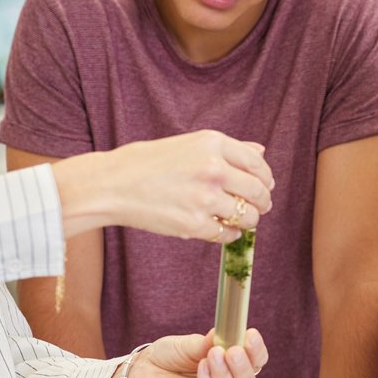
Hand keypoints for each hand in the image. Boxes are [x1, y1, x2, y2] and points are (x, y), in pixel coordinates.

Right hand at [55, 130, 273, 241]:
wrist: (111, 185)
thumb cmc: (146, 164)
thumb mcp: (189, 144)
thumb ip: (228, 149)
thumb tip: (260, 152)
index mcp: (213, 143)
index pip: (257, 164)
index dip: (266, 179)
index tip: (265, 187)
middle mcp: (213, 169)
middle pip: (257, 191)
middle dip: (263, 203)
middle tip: (260, 208)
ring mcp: (204, 198)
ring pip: (247, 216)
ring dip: (248, 221)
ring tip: (239, 220)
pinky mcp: (194, 224)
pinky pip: (226, 234)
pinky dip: (228, 235)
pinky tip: (219, 228)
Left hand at [120, 328, 269, 377]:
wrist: (143, 368)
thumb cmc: (170, 354)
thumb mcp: (190, 343)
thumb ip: (207, 342)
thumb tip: (224, 333)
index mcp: (232, 366)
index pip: (256, 363)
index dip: (257, 351)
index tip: (251, 334)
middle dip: (242, 366)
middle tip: (233, 350)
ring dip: (224, 374)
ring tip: (213, 355)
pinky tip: (202, 367)